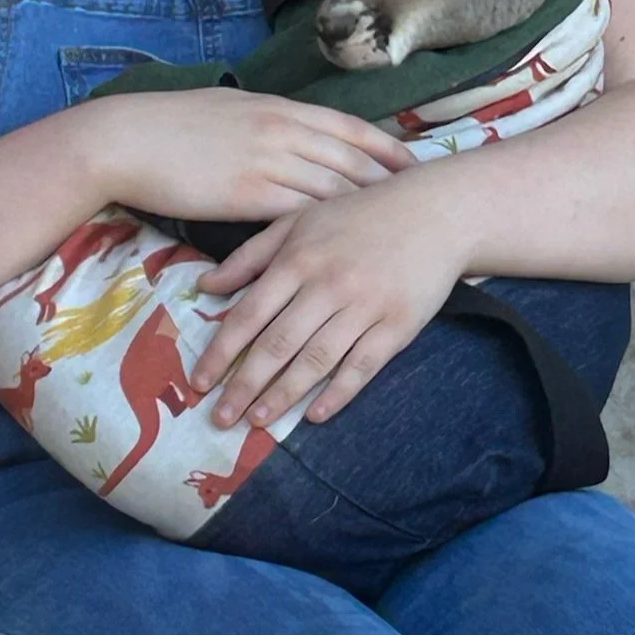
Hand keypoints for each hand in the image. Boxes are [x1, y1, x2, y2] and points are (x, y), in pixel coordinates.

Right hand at [82, 90, 413, 223]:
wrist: (127, 140)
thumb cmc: (169, 125)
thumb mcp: (228, 109)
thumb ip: (264, 119)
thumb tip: (284, 126)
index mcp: (279, 107)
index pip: (350, 127)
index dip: (387, 147)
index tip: (416, 163)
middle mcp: (283, 130)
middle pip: (353, 159)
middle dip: (391, 182)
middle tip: (424, 205)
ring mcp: (268, 161)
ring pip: (333, 188)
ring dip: (366, 212)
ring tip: (396, 235)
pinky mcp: (248, 195)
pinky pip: (300, 214)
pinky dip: (328, 231)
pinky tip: (344, 250)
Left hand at [190, 176, 461, 427]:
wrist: (435, 212)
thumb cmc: (359, 215)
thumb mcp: (298, 221)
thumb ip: (250, 255)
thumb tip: (205, 286)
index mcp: (297, 259)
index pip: (249, 314)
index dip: (221, 352)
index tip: (199, 382)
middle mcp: (327, 285)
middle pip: (277, 344)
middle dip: (244, 385)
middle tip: (220, 418)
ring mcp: (364, 307)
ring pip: (315, 360)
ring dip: (283, 395)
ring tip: (258, 423)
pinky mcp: (398, 325)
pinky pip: (362, 366)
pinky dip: (338, 393)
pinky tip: (315, 415)